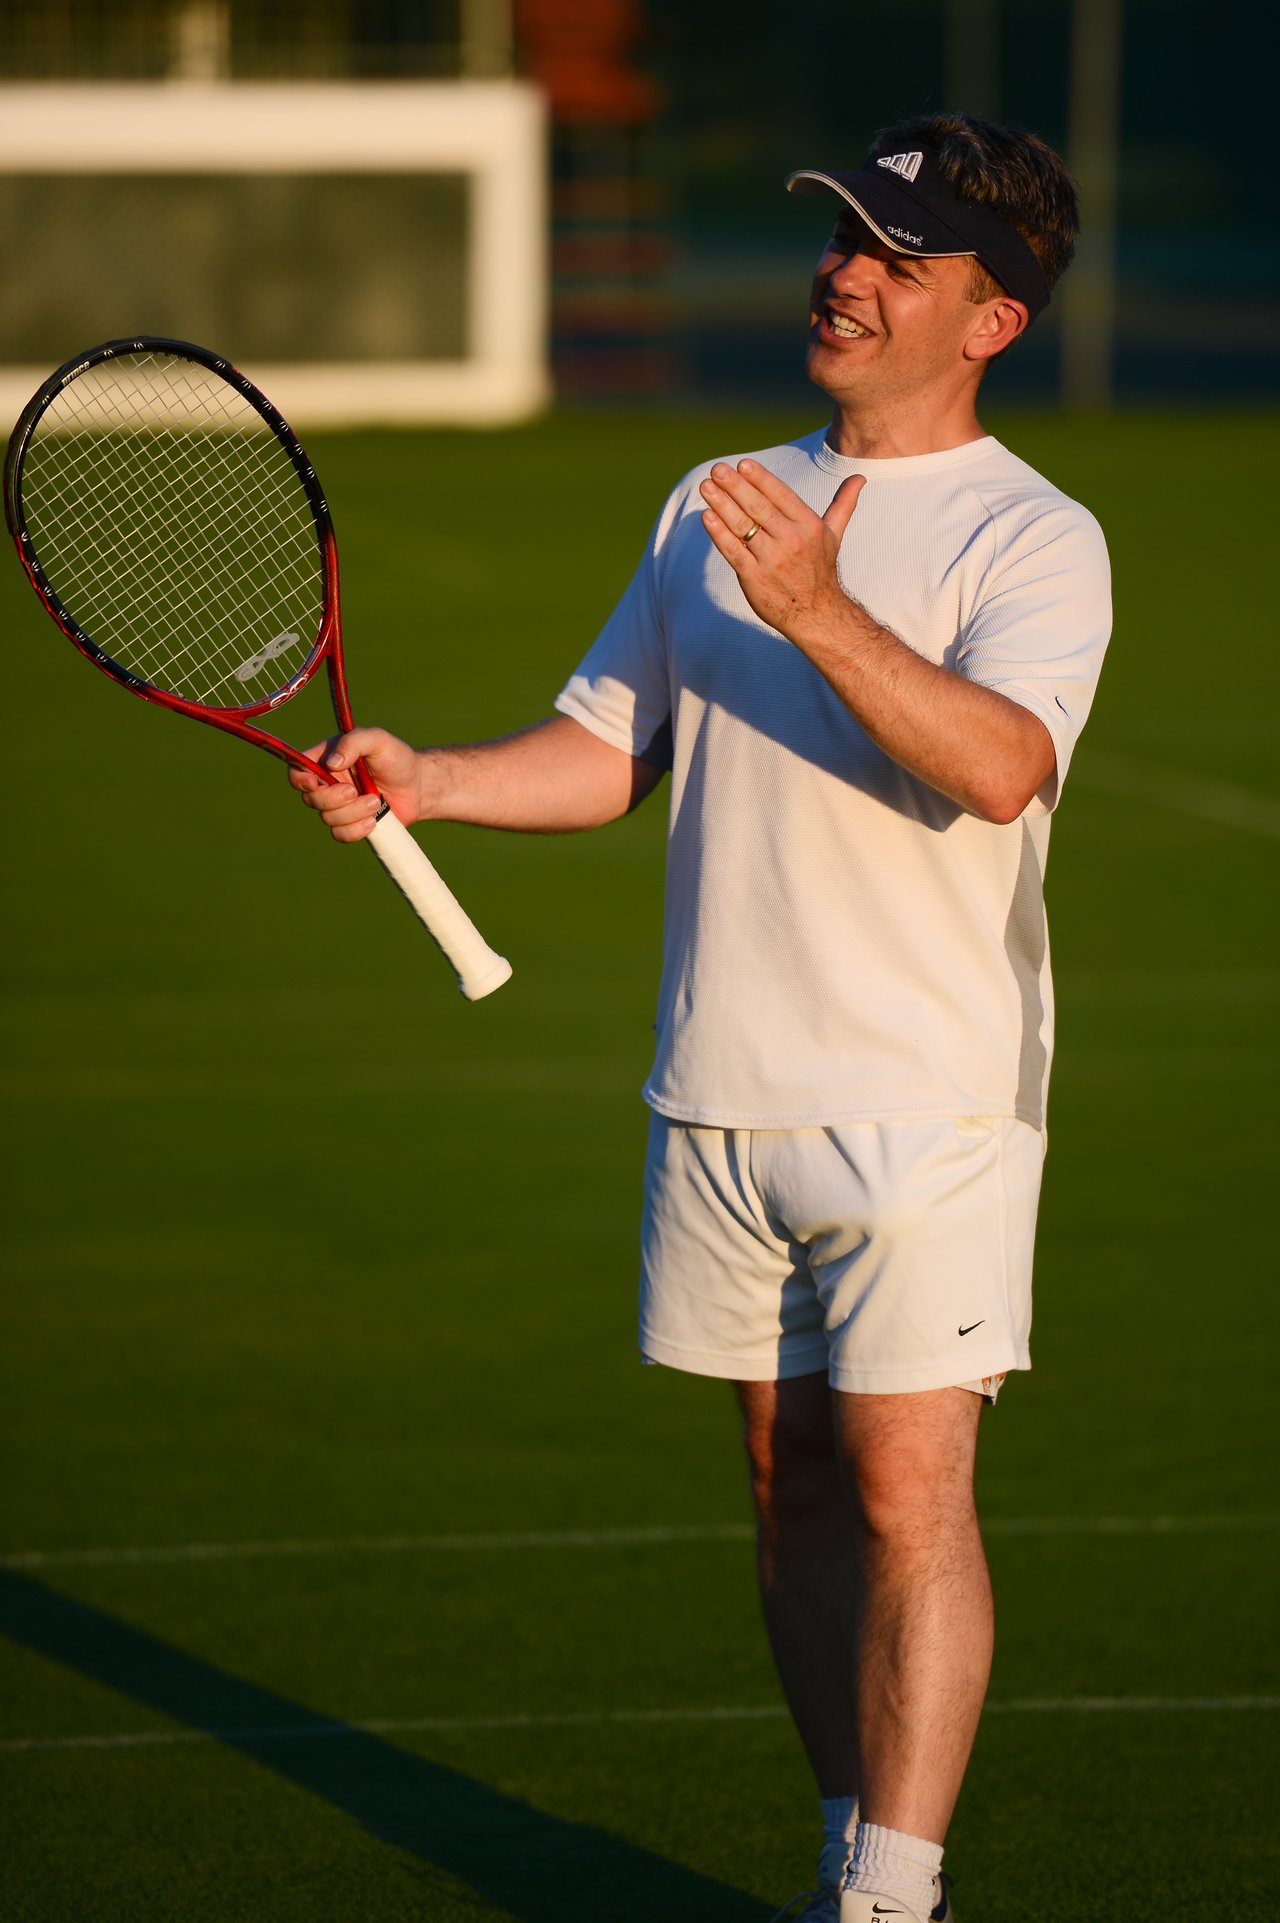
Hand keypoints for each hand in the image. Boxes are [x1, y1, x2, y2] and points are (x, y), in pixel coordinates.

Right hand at [288, 726, 419, 842]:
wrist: (418, 786)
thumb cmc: (396, 758)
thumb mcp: (377, 740)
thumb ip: (353, 742)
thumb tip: (331, 763)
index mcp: (326, 760)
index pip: (297, 770)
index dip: (299, 779)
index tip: (314, 782)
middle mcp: (328, 784)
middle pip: (310, 798)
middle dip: (333, 798)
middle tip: (355, 791)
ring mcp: (338, 806)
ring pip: (327, 818)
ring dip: (353, 812)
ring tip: (376, 801)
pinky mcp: (350, 824)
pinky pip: (340, 834)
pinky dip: (356, 829)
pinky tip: (374, 820)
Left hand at [699, 460, 865, 640]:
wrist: (817, 614)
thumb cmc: (820, 570)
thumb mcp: (834, 535)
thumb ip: (842, 504)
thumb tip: (860, 478)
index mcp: (809, 526)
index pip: (781, 496)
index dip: (761, 479)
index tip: (743, 464)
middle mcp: (791, 541)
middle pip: (759, 508)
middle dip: (736, 486)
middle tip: (717, 469)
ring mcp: (771, 560)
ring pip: (743, 527)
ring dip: (722, 505)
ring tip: (706, 487)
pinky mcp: (754, 578)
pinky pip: (734, 551)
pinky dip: (719, 533)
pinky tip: (707, 516)